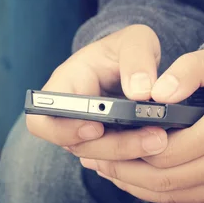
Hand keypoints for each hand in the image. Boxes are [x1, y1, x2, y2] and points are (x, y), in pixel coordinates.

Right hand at [26, 25, 168, 159]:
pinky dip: (138, 158)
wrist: (137, 63)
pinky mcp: (109, 147)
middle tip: (153, 137)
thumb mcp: (135, 40)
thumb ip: (137, 58)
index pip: (42, 118)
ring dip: (130, 153)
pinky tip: (159, 148)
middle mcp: (70, 116)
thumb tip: (140, 91)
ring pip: (100, 157)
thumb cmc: (127, 49)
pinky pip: (117, 162)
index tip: (96, 127)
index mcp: (65, 86)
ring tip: (161, 139)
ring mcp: (87, 136)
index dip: (63, 130)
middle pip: (77, 146)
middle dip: (114, 146)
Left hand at [80, 48, 203, 202]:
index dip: (132, 147)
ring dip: (135, 185)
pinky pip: (187, 202)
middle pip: (165, 178)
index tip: (107, 136)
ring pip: (173, 196)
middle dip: (125, 170)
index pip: (168, 149)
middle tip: (95, 158)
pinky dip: (157, 194)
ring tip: (107, 168)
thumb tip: (157, 93)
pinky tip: (135, 179)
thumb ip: (192, 69)